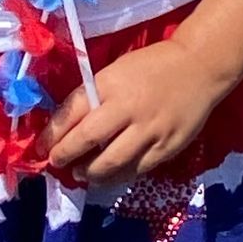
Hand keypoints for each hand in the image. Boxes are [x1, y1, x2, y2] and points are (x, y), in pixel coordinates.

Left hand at [44, 39, 233, 188]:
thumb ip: (96, 96)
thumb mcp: (116, 72)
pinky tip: (110, 175)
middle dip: (66, 156)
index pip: (72, 113)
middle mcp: (128, 109)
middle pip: (87, 140)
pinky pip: (137, 169)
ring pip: (112, 162)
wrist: (199, 67)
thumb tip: (68, 125)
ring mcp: (150, 130)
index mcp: (110, 85)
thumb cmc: (152, 66)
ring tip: (82, 173)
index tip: (43, 148)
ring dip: (90, 172)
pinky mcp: (167, 147)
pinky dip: (119, 175)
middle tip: (57, 163)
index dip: (53, 135)